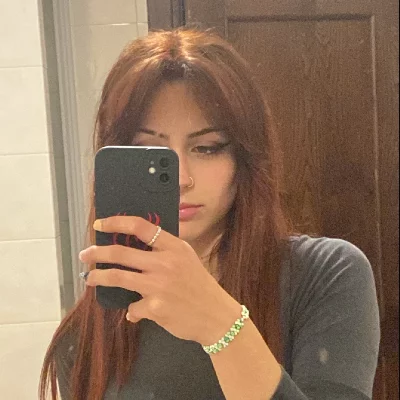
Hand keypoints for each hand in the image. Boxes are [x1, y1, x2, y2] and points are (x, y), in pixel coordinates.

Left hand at [79, 216, 241, 345]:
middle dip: (97, 252)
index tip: (100, 224)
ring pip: (118, 277)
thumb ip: (164, 250)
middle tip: (85, 254)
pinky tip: (136, 312)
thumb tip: (133, 247)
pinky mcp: (155, 308)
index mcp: (174, 247)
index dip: (116, 222)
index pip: (140, 226)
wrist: (216, 315)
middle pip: (121, 252)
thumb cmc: (200, 284)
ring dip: (99, 277)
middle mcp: (165, 263)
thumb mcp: (187, 258)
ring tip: (90, 278)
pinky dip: (132, 309)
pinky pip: (133, 306)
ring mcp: (159, 286)